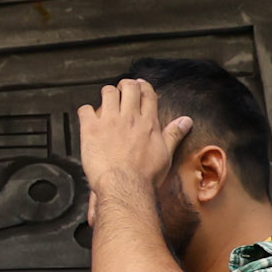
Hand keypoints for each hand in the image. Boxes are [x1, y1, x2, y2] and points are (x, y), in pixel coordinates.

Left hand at [76, 80, 193, 214]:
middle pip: (128, 87)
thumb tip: (186, 121)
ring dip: (107, 94)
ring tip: (106, 101)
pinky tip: (87, 117)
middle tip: (122, 89)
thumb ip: (174, 134)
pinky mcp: (90, 129)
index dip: (143, 86)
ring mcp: (109, 121)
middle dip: (125, 85)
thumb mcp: (166, 154)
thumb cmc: (145, 175)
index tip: (140, 85)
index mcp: (147, 123)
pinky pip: (85, 110)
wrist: (124, 186)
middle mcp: (129, 118)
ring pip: (107, 92)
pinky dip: (85, 111)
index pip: (147, 94)